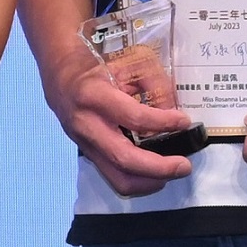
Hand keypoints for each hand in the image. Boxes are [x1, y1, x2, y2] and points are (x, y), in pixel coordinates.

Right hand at [46, 45, 193, 199]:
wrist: (62, 80)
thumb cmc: (98, 69)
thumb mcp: (128, 64)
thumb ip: (154, 84)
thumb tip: (175, 111)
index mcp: (95, 96)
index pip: (133, 117)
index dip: (162, 122)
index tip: (184, 122)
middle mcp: (86, 125)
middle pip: (124, 159)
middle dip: (159, 167)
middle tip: (184, 165)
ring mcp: (86, 145)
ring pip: (118, 178)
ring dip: (150, 181)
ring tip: (172, 172)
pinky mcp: (89, 156)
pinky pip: (115, 177)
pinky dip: (139, 179)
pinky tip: (155, 171)